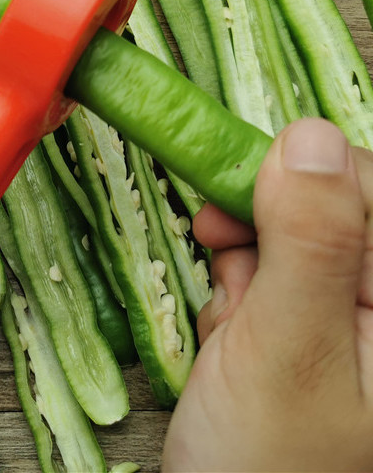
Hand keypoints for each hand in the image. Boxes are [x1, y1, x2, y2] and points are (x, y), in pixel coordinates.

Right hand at [163, 117, 372, 471]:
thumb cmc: (265, 465)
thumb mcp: (288, 348)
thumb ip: (309, 242)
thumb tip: (309, 136)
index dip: (306, 179)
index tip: (237, 198)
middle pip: (328, 205)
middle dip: (264, 229)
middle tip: (227, 263)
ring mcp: (350, 311)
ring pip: (288, 231)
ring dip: (244, 264)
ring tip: (234, 328)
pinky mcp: (310, 317)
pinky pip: (270, 265)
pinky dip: (238, 288)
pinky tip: (233, 336)